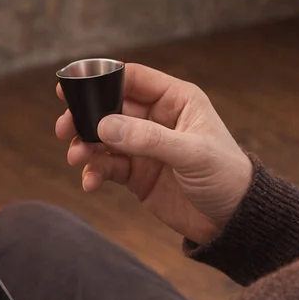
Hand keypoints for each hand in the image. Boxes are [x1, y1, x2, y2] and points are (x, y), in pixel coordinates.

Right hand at [55, 63, 252, 244]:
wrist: (233, 221)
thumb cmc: (225, 176)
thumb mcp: (192, 153)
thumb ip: (148, 138)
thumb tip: (104, 126)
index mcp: (176, 100)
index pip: (133, 78)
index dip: (102, 79)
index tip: (72, 86)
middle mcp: (157, 119)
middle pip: (109, 107)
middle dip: (85, 117)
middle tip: (65, 129)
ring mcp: (145, 147)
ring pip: (103, 138)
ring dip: (86, 146)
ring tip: (77, 159)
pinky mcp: (137, 174)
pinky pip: (107, 167)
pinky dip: (95, 172)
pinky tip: (91, 182)